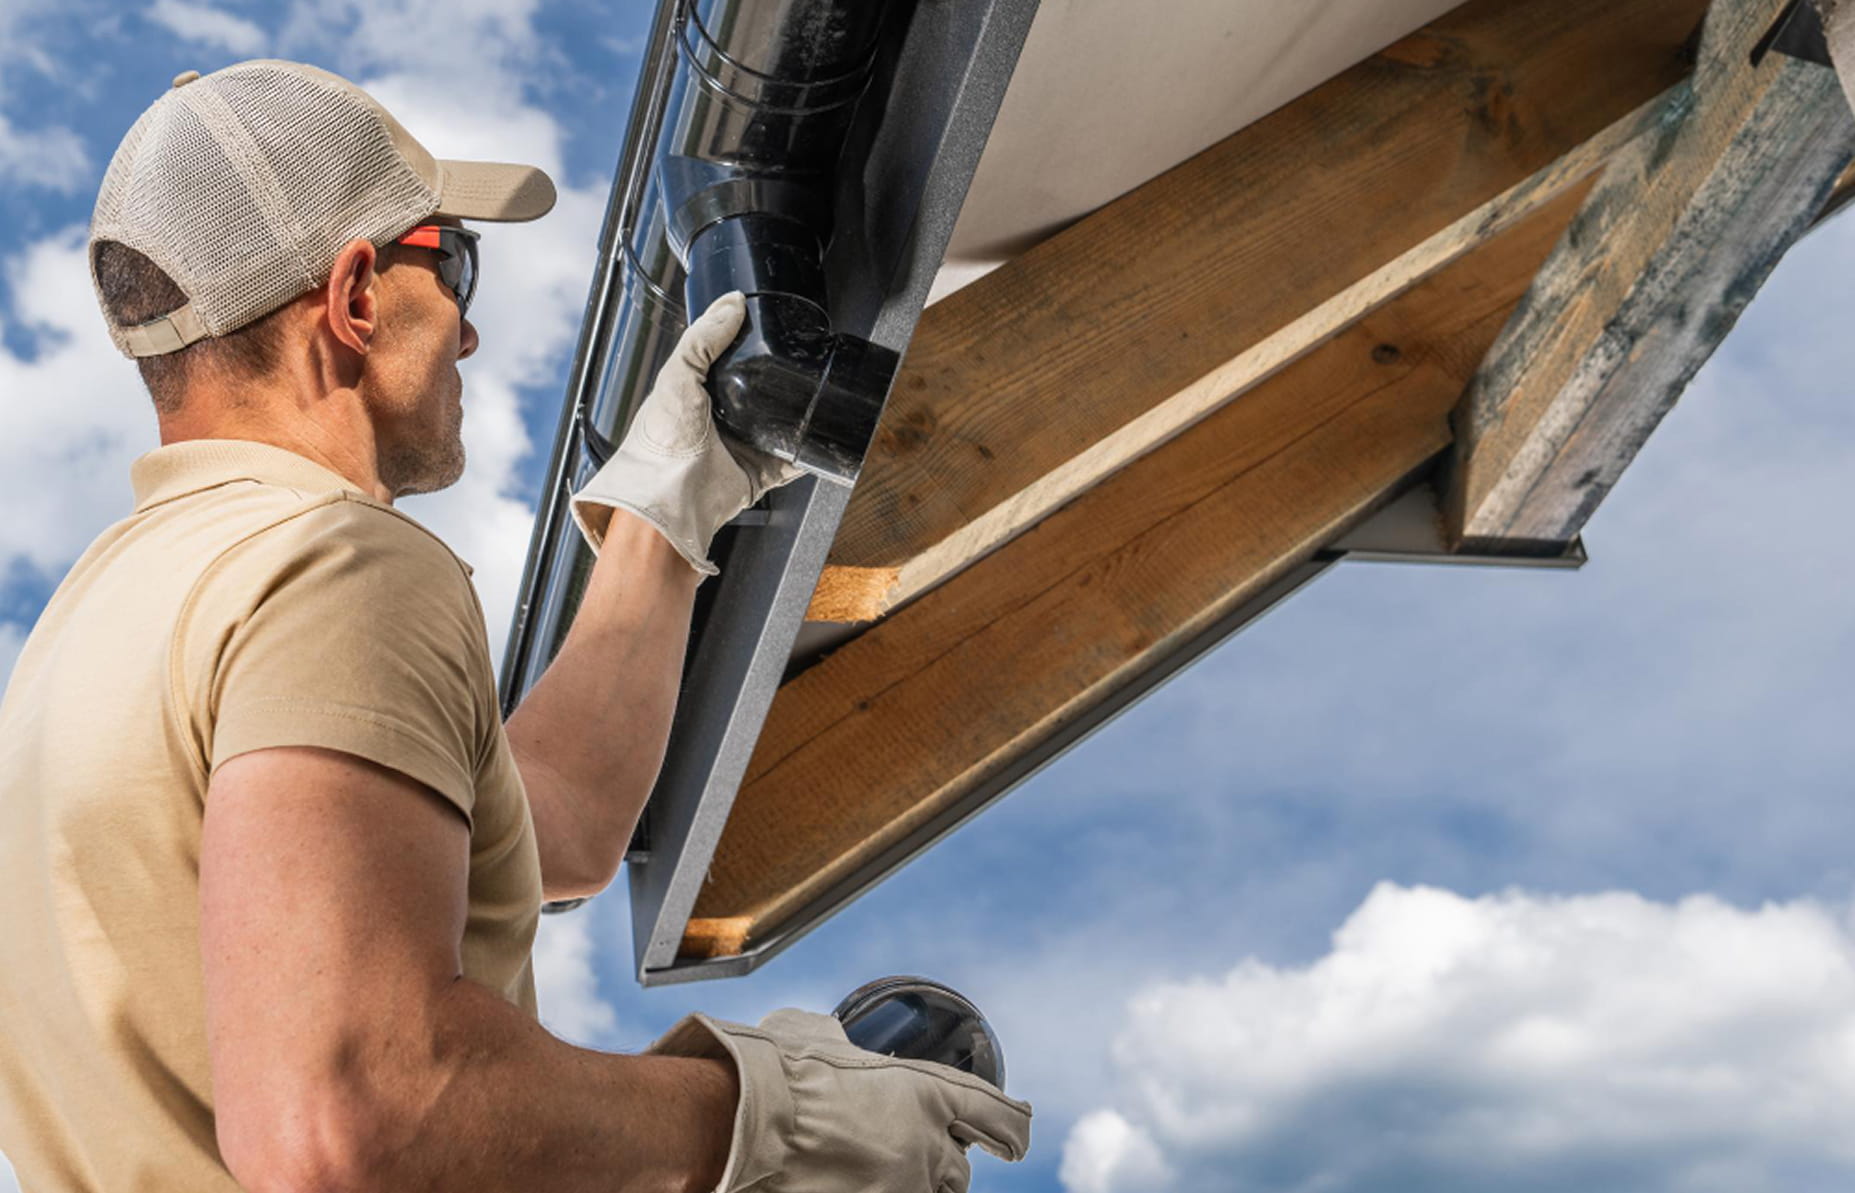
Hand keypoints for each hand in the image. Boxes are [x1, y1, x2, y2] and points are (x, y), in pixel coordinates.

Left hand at [569, 292, 803, 574]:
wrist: (668, 499)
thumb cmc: (660, 442)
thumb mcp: (677, 374)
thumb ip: (703, 338)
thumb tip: (733, 304)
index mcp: (697, 393)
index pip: (726, 360)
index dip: (745, 342)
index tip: (770, 324)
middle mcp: (720, 419)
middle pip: (759, 392)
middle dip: (779, 380)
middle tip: (801, 358)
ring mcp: (741, 447)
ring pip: (779, 425)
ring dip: (797, 414)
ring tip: (817, 393)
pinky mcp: (758, 474)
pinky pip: (791, 461)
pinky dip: (807, 453)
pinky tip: (819, 437)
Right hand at [648, 1008, 1032, 1192]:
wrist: (742, 1123)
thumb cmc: (776, 1070)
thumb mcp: (815, 1034)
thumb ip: (839, 1040)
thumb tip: (826, 1034)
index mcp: (929, 1095)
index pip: (1001, 1118)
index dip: (1010, 1128)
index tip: (1014, 1137)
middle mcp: (926, 1150)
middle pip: (959, 1171)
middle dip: (941, 1162)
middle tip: (913, 1153)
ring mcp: (900, 1192)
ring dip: (913, 1186)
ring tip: (879, 1170)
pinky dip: (881, 1192)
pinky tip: (853, 1182)